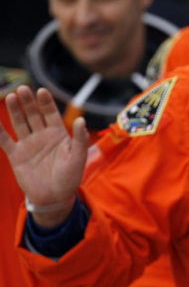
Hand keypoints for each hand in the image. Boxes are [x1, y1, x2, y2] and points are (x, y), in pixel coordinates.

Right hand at [0, 86, 86, 225]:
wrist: (54, 196)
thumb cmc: (70, 176)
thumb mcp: (78, 157)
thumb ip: (80, 138)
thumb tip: (82, 119)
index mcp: (58, 134)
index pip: (51, 113)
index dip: (46, 102)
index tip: (41, 91)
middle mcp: (42, 136)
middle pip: (33, 115)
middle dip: (29, 102)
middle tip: (23, 89)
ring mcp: (28, 144)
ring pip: (20, 123)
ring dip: (15, 111)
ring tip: (11, 97)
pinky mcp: (16, 155)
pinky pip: (5, 141)